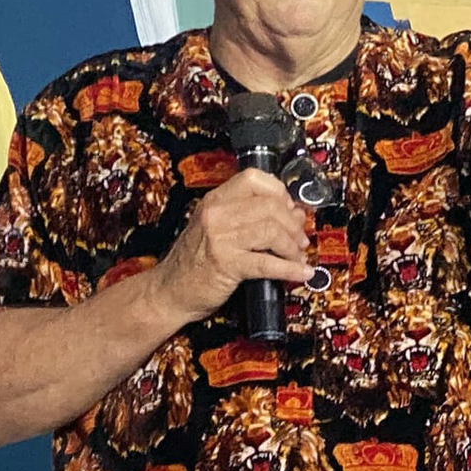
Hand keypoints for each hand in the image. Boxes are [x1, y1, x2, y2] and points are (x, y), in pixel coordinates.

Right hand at [147, 170, 311, 324]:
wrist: (168, 291)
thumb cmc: (194, 262)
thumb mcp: (217, 230)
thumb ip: (251, 218)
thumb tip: (295, 214)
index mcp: (215, 201)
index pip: (253, 178)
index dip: (279, 192)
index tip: (290, 209)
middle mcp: (216, 214)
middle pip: (269, 206)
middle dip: (293, 224)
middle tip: (300, 240)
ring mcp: (220, 238)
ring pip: (271, 231)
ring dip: (292, 246)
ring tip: (297, 256)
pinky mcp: (226, 264)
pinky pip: (267, 263)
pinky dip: (290, 268)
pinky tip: (302, 272)